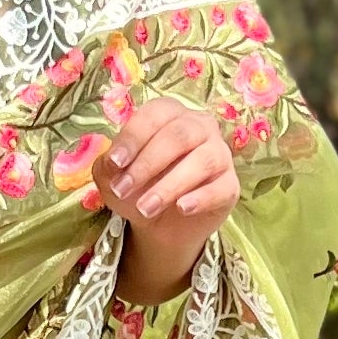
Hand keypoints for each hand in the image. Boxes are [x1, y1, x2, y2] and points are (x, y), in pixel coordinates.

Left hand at [94, 97, 238, 302]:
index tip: (115, 163)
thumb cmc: (137, 188)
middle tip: (123, 189)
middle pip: (179, 135)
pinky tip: (181, 208)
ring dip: (169, 185)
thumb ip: (108, 163)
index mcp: (170, 114)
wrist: (158, 224)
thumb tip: (113, 163)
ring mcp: (219, 154)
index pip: (155, 115)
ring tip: (146, 208)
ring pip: (202, 160)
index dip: (133, 138)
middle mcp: (199, 127)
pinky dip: (201, 198)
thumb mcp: (113, 175)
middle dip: (147, 163)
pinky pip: (221, 187)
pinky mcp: (229, 185)